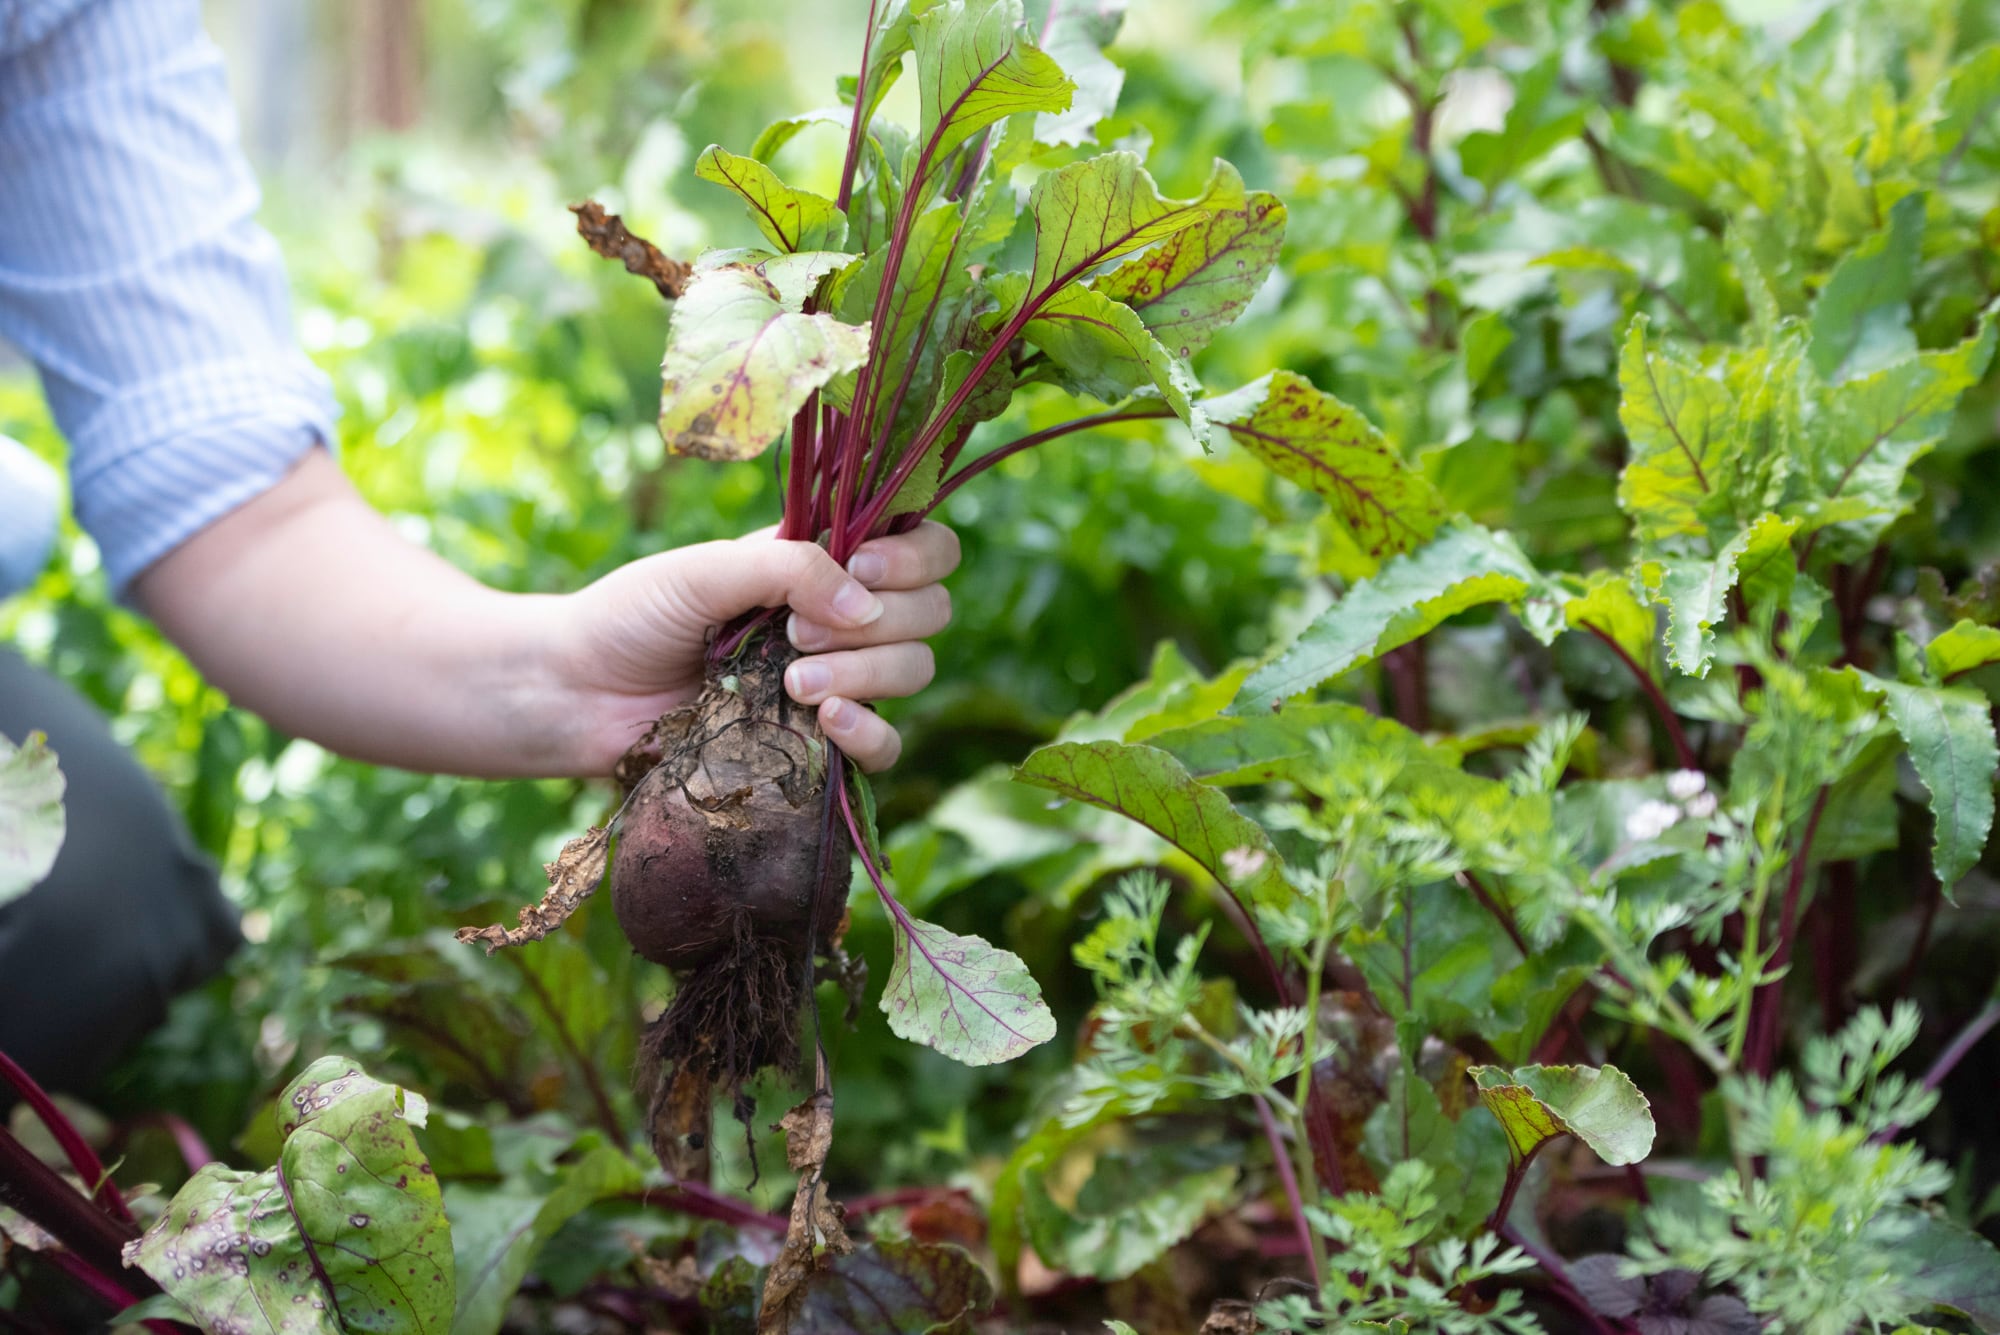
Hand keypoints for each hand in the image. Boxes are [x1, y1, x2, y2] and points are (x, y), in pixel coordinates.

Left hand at [555, 522, 958, 773]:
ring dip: (868, 672)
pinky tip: (826, 721)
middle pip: (930, 612)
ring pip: (915, 671)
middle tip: (794, 633)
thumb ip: (787, 567)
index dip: (914, 557)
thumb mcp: (706, 570)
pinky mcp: (817, 748)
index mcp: (822, 563)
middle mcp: (841, 620)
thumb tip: (864, 601)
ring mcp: (835, 684)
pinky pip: (887, 748)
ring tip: (793, 682)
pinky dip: (870, 732)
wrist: (578, 695)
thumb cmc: (631, 618)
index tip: (862, 567)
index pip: (923, 549)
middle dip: (881, 618)